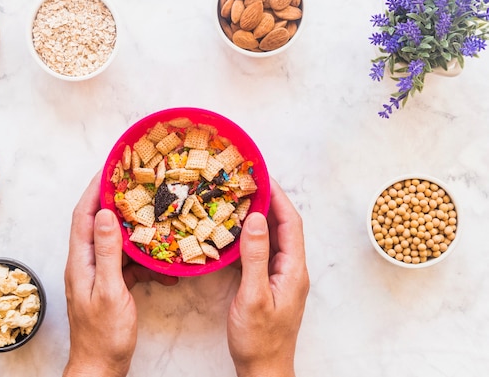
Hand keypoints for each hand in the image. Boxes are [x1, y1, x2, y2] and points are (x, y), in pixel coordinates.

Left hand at [63, 172, 177, 376]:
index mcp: (81, 261)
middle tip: (133, 181)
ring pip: (113, 241)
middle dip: (113, 199)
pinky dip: (140, 257)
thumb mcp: (110, 291)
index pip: (84, 215)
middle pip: (97, 222)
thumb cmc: (104, 335)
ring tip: (150, 213)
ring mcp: (96, 273)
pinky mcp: (108, 284)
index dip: (95, 189)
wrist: (100, 367)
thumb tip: (107, 215)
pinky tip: (158, 260)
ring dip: (131, 228)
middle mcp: (85, 263)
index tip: (109, 167)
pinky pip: (124, 262)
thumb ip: (107, 252)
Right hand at [227, 178, 309, 376]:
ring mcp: (282, 275)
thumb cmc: (259, 338)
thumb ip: (255, 257)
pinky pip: (265, 250)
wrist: (264, 368)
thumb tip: (256, 219)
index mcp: (294, 269)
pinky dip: (253, 235)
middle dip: (270, 200)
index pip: (290, 222)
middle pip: (285, 226)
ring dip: (262, 216)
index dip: (278, 196)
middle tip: (249, 180)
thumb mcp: (254, 296)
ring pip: (275, 237)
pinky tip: (239, 229)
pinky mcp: (270, 282)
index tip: (262, 175)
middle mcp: (292, 268)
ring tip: (243, 197)